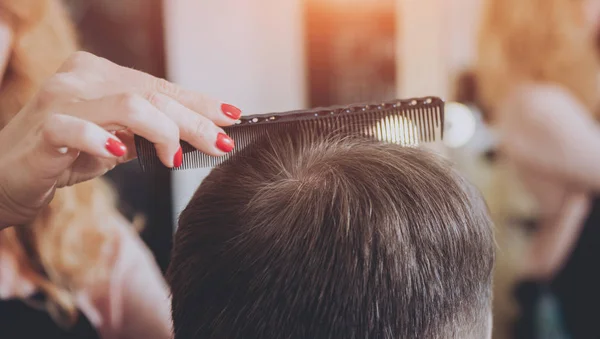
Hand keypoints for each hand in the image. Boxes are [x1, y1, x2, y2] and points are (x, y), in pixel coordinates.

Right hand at [0, 51, 239, 227]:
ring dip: (164, 131)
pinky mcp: (42, 129)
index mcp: (99, 74)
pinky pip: (76, 129)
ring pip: (129, 105)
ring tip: (176, 158)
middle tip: (220, 145)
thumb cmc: (61, 156)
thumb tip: (198, 134)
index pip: (160, 87)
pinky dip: (103, 141)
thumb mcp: (114, 139)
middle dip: (195, 122)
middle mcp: (81, 78)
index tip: (231, 118)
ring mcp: (60, 100)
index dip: (199, 103)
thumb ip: (147, 131)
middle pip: (153, 95)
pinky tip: (121, 154)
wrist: (2, 176)